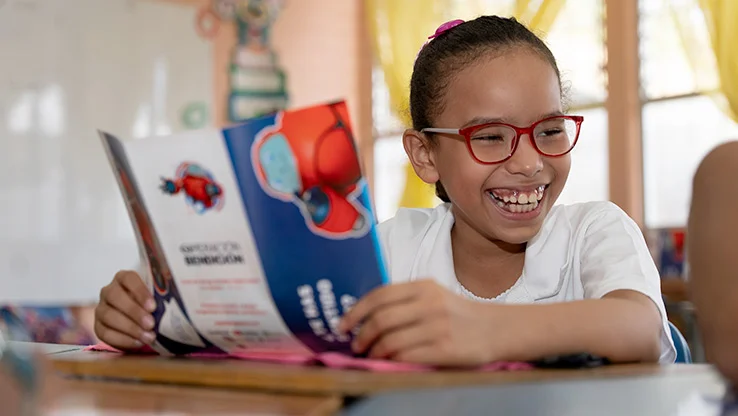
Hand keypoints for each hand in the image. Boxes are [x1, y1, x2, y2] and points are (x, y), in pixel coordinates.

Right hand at [94, 270, 156, 349]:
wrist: (141, 320)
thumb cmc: (152, 304)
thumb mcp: (157, 296)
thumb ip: (161, 296)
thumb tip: (177, 301)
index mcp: (123, 278)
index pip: (128, 278)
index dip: (140, 291)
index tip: (153, 306)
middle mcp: (109, 290)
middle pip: (115, 296)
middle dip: (134, 311)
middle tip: (151, 324)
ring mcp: (101, 308)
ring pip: (109, 315)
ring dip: (130, 328)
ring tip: (148, 336)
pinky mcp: (98, 326)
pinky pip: (105, 333)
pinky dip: (123, 339)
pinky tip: (138, 342)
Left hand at [338, 280, 498, 366]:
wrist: (495, 329)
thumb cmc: (456, 313)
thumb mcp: (432, 295)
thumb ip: (403, 300)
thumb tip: (363, 316)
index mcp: (423, 286)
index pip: (379, 296)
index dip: (355, 311)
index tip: (342, 325)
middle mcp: (429, 304)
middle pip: (381, 319)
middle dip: (361, 334)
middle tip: (355, 344)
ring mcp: (438, 327)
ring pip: (391, 340)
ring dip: (374, 350)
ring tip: (370, 354)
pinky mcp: (445, 349)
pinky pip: (407, 357)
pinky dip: (392, 360)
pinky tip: (389, 361)